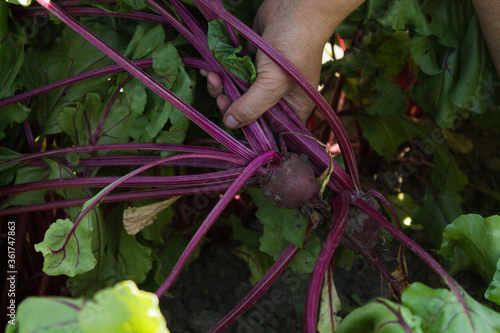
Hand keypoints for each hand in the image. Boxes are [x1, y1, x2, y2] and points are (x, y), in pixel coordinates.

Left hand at [206, 0, 362, 128]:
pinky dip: (222, 74)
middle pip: (249, 112)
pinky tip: (210, 70)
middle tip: (220, 95)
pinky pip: (234, 75)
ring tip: (212, 76)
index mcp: (292, 108)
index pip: (268, 130)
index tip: (232, 120)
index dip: (249, 129)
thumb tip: (230, 123)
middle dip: (230, 105)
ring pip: (238, 94)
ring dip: (222, 88)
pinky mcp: (253, 62)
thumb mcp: (272, 82)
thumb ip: (251, 106)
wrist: (294, 6)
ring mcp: (265, 79)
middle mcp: (279, 97)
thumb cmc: (292, 46)